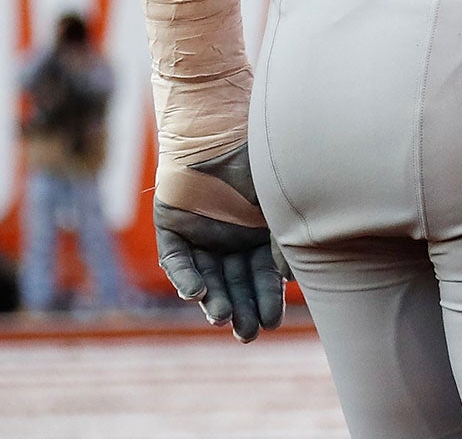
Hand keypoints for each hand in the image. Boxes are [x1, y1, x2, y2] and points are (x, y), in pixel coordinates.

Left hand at [152, 143, 285, 342]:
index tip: (273, 322)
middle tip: (246, 334)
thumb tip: (288, 277)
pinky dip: (184, 278)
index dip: (268, 300)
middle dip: (241, 309)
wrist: (222, 126)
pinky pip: (176, 260)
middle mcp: (232, 238)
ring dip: (213, 300)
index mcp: (260, 234)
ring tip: (220, 318)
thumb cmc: (260, 160)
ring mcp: (202, 234)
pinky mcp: (173, 228)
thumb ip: (284, 238)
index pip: (264, 276)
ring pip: (206, 278)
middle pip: (235, 283)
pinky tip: (195, 294)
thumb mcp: (280, 203)